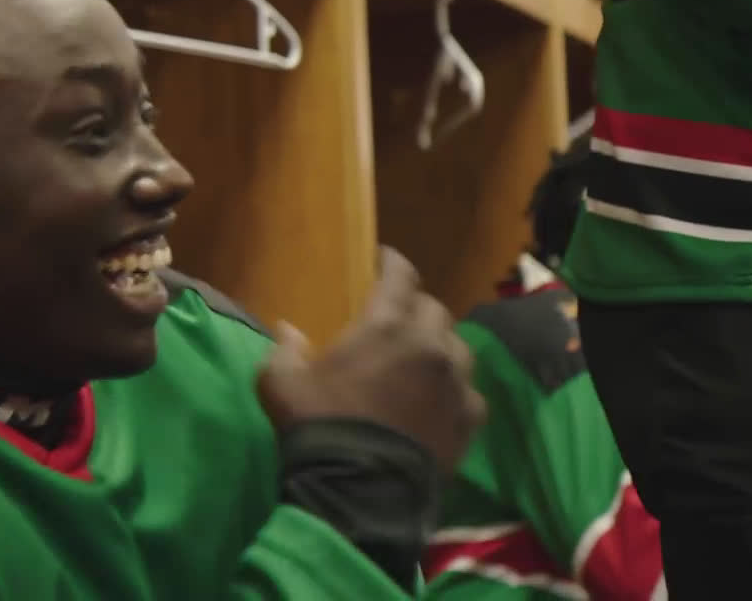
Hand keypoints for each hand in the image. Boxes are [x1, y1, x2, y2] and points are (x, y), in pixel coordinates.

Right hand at [257, 246, 484, 472]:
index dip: (392, 263)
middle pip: (433, 309)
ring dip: (440, 346)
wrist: (361, 492)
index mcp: (386, 326)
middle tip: (398, 319)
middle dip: (416, 307)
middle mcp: (429, 346)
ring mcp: (455, 384)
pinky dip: (454, 390)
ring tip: (422, 359)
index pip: (400, 276)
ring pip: (458, 348)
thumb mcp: (282, 385)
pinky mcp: (469, 420)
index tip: (384, 259)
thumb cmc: (319, 427)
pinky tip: (439, 401)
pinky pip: (468, 393)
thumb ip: (284, 352)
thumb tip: (287, 331)